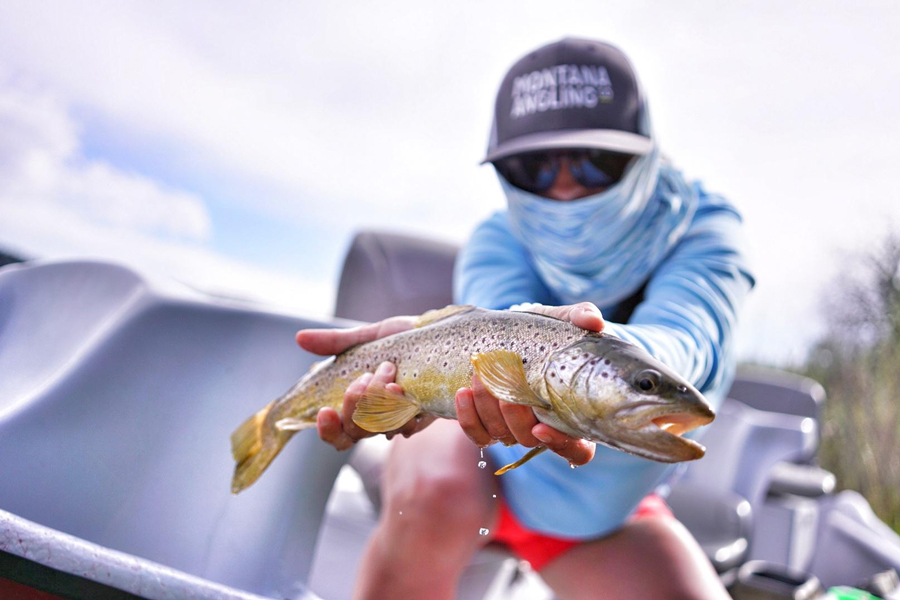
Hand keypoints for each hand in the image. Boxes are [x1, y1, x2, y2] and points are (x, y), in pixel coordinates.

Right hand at [296, 316, 434, 449]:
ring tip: (390, 372)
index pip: (336, 432)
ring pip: (382, 429)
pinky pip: (410, 426)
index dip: (327, 429)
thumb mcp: (369, 337)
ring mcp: (401, 420)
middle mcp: (377, 417)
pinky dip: (404, 410)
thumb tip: (299, 339)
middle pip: (355, 432)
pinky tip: (405, 391)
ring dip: (381, 402)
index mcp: (358, 403)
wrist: (444, 334)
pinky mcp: (424, 417)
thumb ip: (337, 343)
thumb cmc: (405, 339)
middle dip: (356, 403)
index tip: (325, 411)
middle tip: (368, 375)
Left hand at [455, 302, 603, 465]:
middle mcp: (545, 427)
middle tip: (503, 389)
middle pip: (530, 439)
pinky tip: (463, 392)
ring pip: (501, 435)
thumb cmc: (549, 331)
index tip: (541, 426)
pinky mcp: (489, 424)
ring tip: (480, 377)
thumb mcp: (566, 321)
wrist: (515, 333)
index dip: (562, 444)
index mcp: (574, 415)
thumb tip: (593, 322)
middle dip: (513, 416)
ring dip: (487, 409)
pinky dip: (468, 418)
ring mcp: (515, 428)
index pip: (578, 450)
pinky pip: (479, 434)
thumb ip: (582, 318)